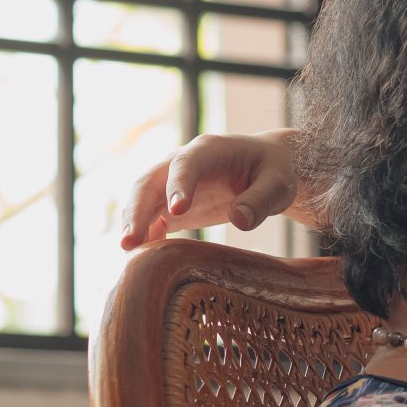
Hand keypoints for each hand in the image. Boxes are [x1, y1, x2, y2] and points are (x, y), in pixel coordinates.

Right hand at [119, 130, 305, 248]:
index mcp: (210, 150)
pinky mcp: (173, 204)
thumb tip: (239, 221)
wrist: (266, 169)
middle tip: (129, 241)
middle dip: (137, 210)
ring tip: (127, 251)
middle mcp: (183, 162)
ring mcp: (173, 183)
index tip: (177, 210)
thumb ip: (261, 200)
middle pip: (150, 182)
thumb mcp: (278, 185)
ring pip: (143, 200)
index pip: (187, 163)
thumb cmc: (275, 173)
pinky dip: (144, 234)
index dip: (179, 184)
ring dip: (132, 224)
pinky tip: (141, 256)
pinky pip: (151, 217)